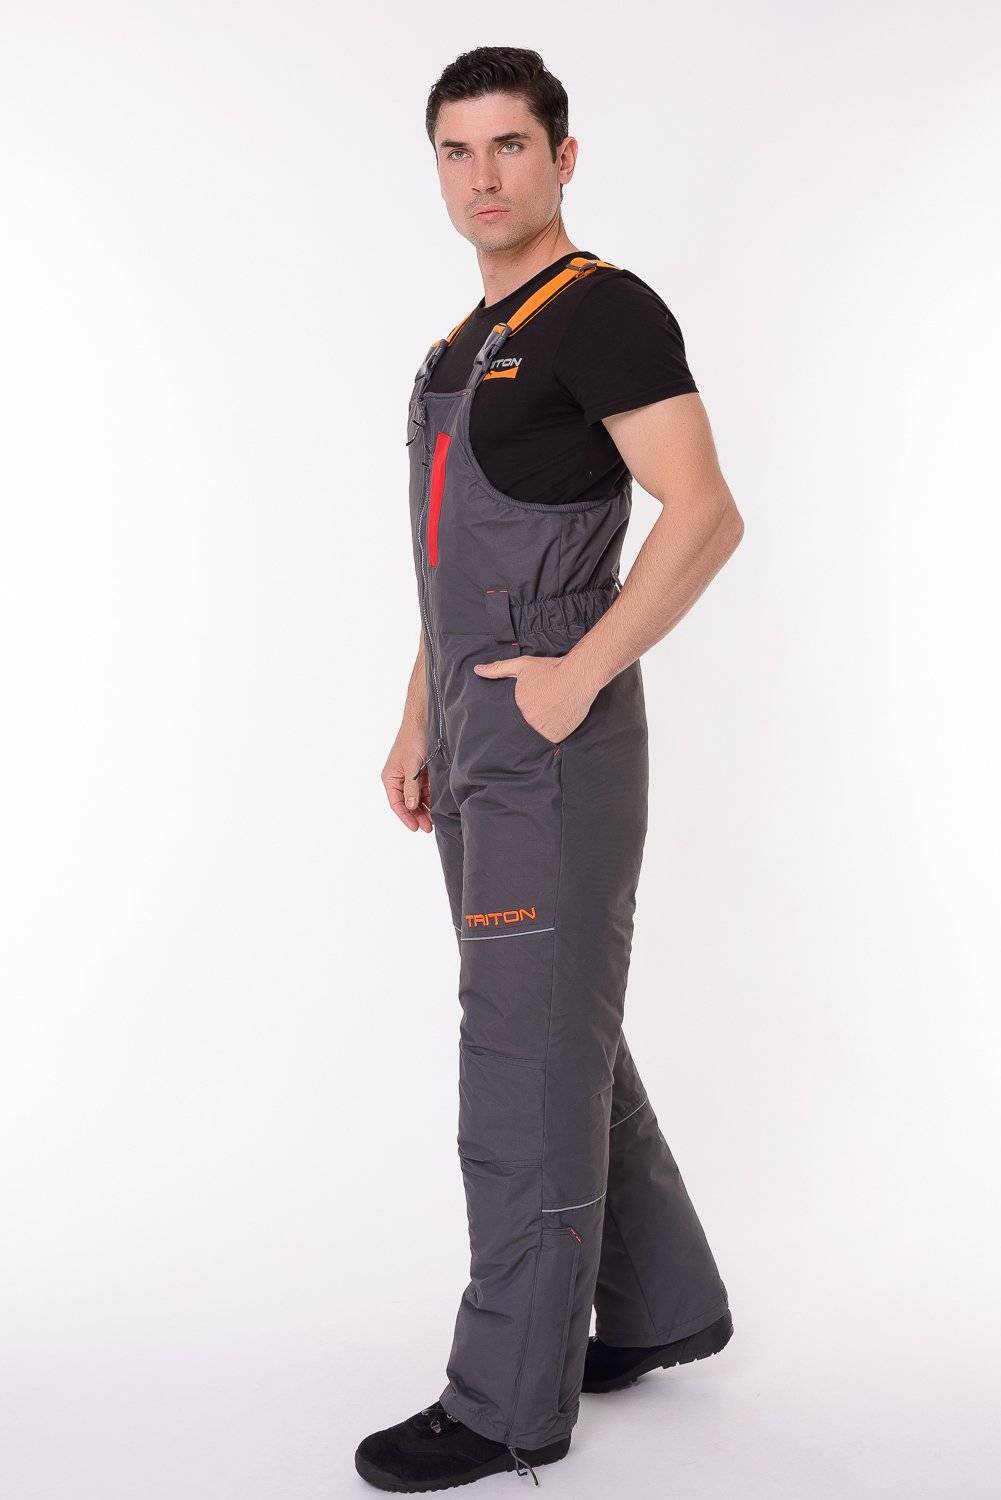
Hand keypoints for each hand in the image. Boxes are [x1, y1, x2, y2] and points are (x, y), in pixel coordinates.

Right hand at [381, 725, 432, 831]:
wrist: (424, 718)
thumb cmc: (413, 739)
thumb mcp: (412, 766)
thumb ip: (411, 787)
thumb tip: (410, 806)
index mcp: (391, 777)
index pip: (397, 803)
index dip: (406, 817)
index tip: (416, 828)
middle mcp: (399, 777)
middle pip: (407, 803)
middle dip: (417, 815)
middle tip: (429, 827)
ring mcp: (411, 774)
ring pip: (417, 797)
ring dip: (425, 808)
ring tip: (435, 819)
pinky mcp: (422, 770)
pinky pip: (425, 788)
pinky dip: (430, 797)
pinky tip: (438, 805)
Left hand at [473, 653, 594, 744]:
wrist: (579, 676)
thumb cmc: (550, 669)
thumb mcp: (522, 665)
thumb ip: (498, 669)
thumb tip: (478, 670)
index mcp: (517, 707)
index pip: (507, 721)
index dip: (508, 722)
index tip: (511, 721)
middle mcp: (529, 722)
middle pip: (520, 731)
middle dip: (522, 729)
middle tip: (527, 724)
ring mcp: (543, 731)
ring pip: (533, 739)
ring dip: (535, 735)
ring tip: (540, 726)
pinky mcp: (557, 737)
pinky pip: (549, 743)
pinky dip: (548, 739)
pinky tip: (551, 729)